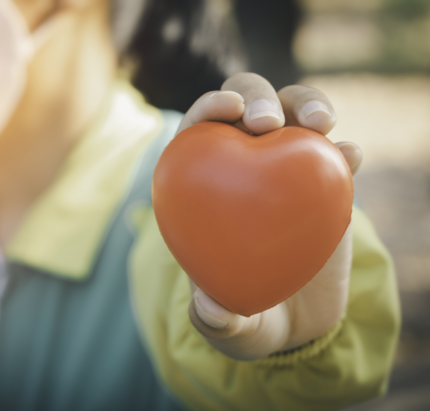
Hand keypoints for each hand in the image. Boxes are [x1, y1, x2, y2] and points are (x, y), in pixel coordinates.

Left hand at [179, 73, 361, 359]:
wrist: (296, 323)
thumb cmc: (250, 319)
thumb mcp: (231, 328)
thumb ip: (216, 320)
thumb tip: (212, 309)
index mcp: (205, 187)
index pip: (197, 132)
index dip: (207, 108)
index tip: (228, 110)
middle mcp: (244, 166)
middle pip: (246, 104)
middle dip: (258, 96)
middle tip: (270, 124)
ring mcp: (286, 171)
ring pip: (294, 113)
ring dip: (307, 104)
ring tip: (321, 125)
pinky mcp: (324, 185)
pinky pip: (333, 156)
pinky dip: (342, 150)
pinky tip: (350, 159)